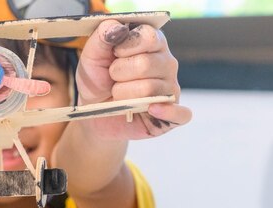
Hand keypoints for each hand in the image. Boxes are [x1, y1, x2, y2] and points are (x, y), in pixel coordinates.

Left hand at [75, 20, 191, 139]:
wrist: (95, 114)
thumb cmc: (97, 82)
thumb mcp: (92, 56)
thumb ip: (102, 37)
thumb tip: (118, 28)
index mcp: (153, 43)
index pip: (148, 37)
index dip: (125, 47)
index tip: (114, 54)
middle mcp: (167, 64)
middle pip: (146, 64)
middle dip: (119, 74)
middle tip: (114, 79)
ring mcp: (171, 89)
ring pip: (150, 89)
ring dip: (124, 95)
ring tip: (119, 96)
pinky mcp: (173, 115)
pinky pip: (181, 114)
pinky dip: (166, 113)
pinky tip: (151, 110)